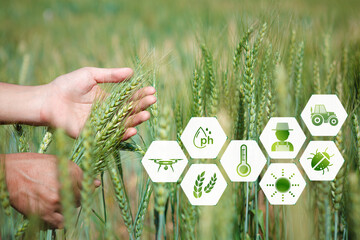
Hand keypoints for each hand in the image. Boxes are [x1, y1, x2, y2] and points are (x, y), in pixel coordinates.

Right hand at [4, 153, 96, 228]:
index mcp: (71, 171)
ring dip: (66, 207)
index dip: (83, 188)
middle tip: (61, 194)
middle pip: (80, 198)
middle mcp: (66, 185)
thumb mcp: (57, 162)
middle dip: (74, 197)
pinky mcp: (45, 212)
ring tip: (54, 200)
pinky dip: (59, 220)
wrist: (8, 173)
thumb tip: (96, 183)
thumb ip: (78, 173)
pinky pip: (60, 222)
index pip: (87, 185)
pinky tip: (53, 212)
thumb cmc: (32, 164)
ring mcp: (56, 200)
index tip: (76, 188)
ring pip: (71, 209)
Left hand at [41, 67, 155, 137]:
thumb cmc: (67, 85)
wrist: (48, 99)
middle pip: (129, 112)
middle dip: (142, 106)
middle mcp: (107, 114)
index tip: (152, 90)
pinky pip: (110, 135)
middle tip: (153, 101)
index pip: (128, 98)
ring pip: (122, 124)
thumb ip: (111, 75)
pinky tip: (132, 129)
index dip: (140, 95)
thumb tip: (132, 71)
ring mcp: (101, 125)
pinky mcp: (93, 134)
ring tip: (146, 114)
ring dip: (135, 120)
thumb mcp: (91, 75)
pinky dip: (122, 134)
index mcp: (108, 100)